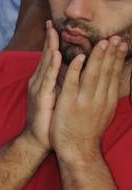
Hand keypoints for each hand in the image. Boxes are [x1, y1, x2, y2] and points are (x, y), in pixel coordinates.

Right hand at [23, 22, 61, 153]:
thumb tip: (69, 72)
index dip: (52, 42)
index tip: (55, 27)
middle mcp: (39, 81)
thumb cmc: (49, 120)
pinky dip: (53, 64)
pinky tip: (56, 54)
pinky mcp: (41, 96)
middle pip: (46, 56)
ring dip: (51, 46)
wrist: (37, 139)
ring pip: (46, 63)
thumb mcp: (55, 98)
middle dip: (49, 39)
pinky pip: (48, 77)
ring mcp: (38, 87)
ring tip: (54, 32)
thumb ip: (58, 84)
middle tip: (52, 23)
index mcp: (43, 81)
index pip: (49, 58)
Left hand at [52, 33, 126, 164]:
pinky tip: (79, 57)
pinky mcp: (69, 103)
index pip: (114, 75)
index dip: (117, 59)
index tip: (121, 44)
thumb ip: (105, 96)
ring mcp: (84, 101)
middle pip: (107, 73)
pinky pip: (73, 83)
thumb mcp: (102, 112)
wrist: (77, 151)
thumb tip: (110, 83)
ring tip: (103, 42)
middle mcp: (99, 99)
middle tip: (117, 37)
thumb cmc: (87, 130)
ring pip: (93, 75)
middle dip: (112, 54)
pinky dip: (76, 70)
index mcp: (107, 100)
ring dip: (98, 57)